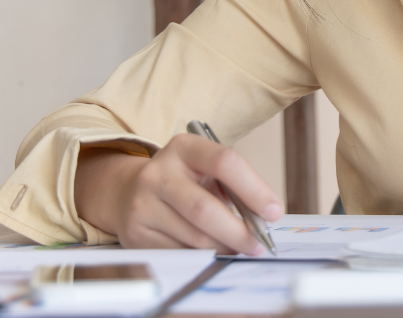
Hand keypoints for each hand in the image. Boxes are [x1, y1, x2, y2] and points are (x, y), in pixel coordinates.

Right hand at [73, 135, 282, 253]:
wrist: (128, 192)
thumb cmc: (184, 181)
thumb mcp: (206, 170)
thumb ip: (234, 187)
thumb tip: (263, 219)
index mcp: (184, 147)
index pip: (225, 162)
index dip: (254, 189)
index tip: (274, 212)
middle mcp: (158, 172)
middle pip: (205, 208)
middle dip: (238, 231)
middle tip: (258, 243)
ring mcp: (142, 203)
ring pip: (194, 237)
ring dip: (224, 247)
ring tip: (239, 248)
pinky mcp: (135, 233)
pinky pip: (179, 253)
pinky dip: (202, 256)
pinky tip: (212, 251)